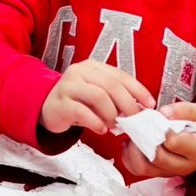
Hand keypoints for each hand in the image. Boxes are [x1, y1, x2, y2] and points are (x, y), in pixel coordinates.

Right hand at [39, 60, 154, 134]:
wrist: (46, 107)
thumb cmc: (77, 101)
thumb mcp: (97, 94)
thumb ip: (116, 97)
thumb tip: (141, 109)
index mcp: (93, 67)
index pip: (120, 75)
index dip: (138, 90)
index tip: (149, 105)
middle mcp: (80, 72)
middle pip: (112, 85)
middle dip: (127, 104)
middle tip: (133, 120)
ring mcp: (68, 86)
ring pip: (99, 96)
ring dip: (112, 114)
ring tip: (114, 125)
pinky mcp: (60, 103)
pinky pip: (83, 112)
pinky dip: (96, 123)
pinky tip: (101, 129)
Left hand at [121, 101, 195, 178]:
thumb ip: (185, 110)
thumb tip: (163, 112)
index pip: (174, 142)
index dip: (161, 130)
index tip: (156, 119)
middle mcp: (184, 166)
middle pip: (157, 157)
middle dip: (144, 139)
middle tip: (140, 125)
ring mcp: (170, 172)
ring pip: (144, 167)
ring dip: (133, 150)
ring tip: (134, 135)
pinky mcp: (159, 174)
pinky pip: (138, 170)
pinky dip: (129, 157)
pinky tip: (131, 144)